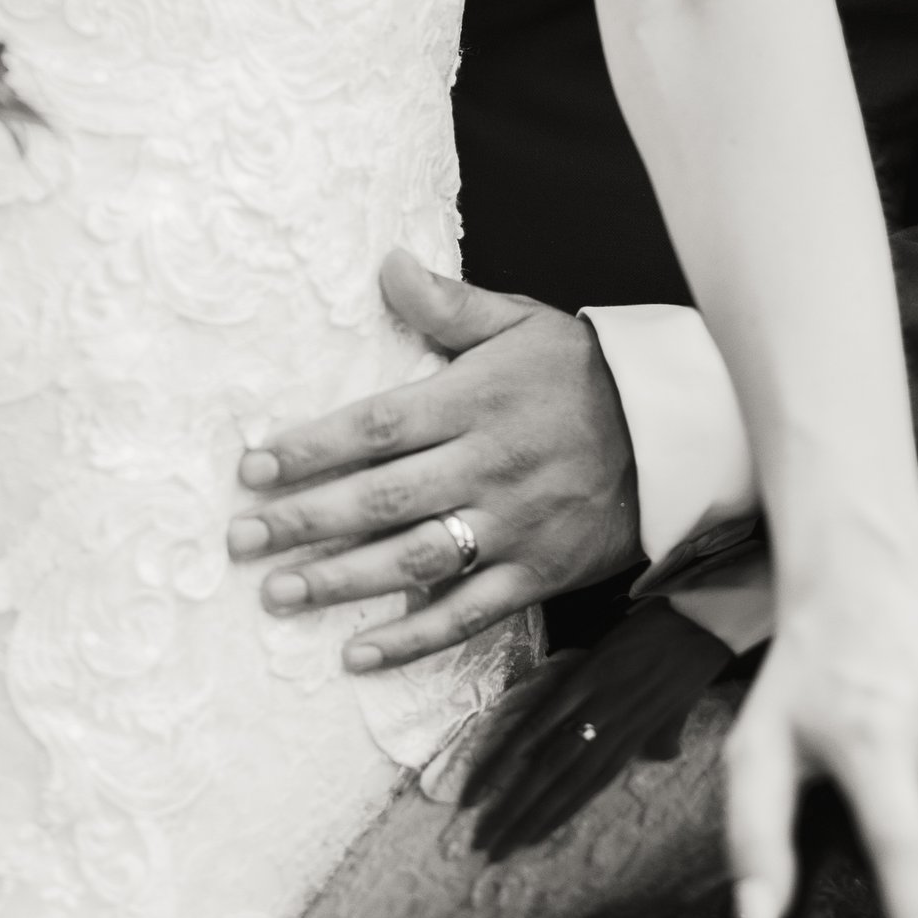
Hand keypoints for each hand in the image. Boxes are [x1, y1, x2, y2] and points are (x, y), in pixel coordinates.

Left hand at [228, 251, 642, 671]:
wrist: (675, 432)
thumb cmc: (584, 372)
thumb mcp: (522, 322)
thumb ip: (449, 305)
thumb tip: (386, 264)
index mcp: (477, 400)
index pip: (378, 426)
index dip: (313, 448)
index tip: (254, 468)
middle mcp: (489, 465)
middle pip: (383, 497)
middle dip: (307, 520)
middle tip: (242, 539)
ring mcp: (514, 525)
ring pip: (416, 558)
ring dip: (343, 580)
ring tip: (279, 594)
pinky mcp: (538, 573)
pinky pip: (469, 613)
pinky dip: (413, 637)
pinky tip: (358, 653)